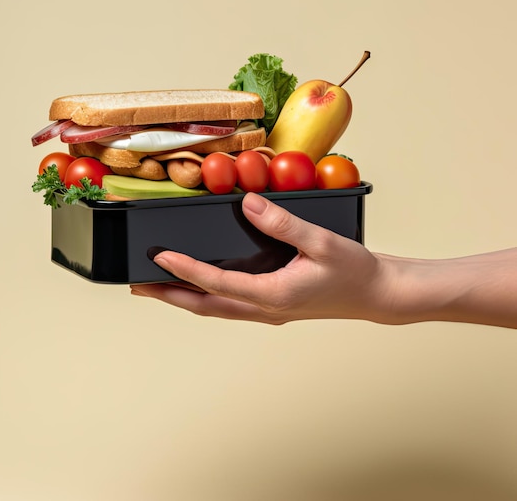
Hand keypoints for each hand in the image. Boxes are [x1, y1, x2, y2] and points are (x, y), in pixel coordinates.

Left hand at [130, 192, 394, 324]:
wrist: (378, 294)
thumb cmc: (355, 271)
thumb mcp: (321, 242)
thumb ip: (284, 223)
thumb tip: (248, 203)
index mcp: (273, 295)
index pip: (216, 283)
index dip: (184, 269)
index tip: (159, 257)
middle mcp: (265, 309)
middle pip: (205, 306)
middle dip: (170, 296)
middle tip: (139, 285)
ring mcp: (268, 312)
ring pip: (215, 309)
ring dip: (185, 299)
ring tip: (159, 288)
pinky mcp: (274, 306)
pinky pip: (230, 305)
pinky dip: (206, 297)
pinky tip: (200, 287)